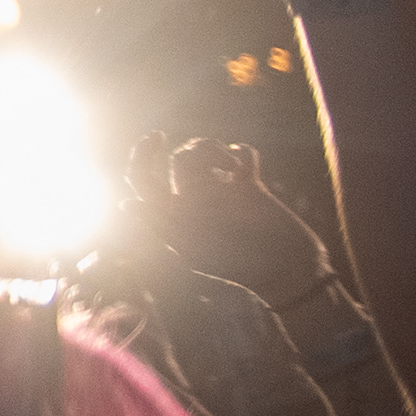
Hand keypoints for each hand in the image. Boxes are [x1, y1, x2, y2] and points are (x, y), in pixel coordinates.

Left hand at [124, 132, 337, 305]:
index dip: (141, 155)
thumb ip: (159, 229)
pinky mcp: (252, 191)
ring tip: (232, 168)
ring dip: (214, 150)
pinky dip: (243, 153)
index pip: (142, 178)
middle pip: (178, 159)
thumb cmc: (238, 274)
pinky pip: (242, 157)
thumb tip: (128, 203)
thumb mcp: (191, 256)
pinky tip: (245, 165)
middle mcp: (193, 202)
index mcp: (171, 216)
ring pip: (205, 153)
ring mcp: (222, 195)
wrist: (287, 278)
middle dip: (194, 152)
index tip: (157, 137)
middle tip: (214, 162)